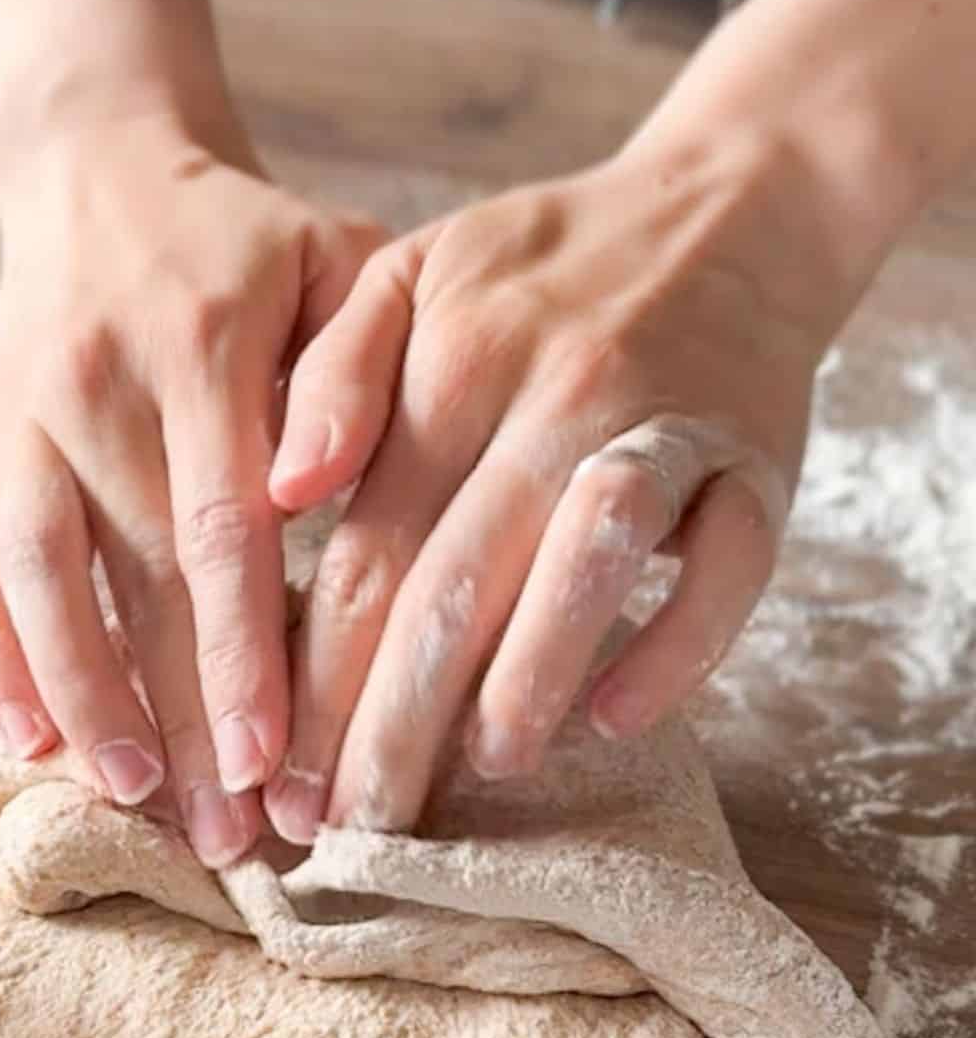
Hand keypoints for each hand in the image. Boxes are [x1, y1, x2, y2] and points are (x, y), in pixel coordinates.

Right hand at [0, 116, 382, 864]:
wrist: (103, 171)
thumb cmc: (256, 247)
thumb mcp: (341, 265)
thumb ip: (354, 371)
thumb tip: (315, 492)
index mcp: (203, 350)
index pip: (221, 536)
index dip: (242, 661)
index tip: (267, 767)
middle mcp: (99, 390)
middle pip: (138, 586)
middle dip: (181, 722)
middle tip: (223, 835)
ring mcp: (25, 422)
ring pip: (42, 586)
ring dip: (87, 706)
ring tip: (133, 805)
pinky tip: (28, 743)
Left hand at [264, 142, 826, 841]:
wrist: (729, 209)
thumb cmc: (546, 271)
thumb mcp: (415, 272)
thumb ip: (336, 372)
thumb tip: (280, 489)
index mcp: (456, 357)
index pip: (369, 546)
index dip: (315, 676)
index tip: (279, 779)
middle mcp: (555, 391)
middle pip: (456, 578)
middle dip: (392, 721)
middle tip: (351, 828)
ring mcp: (663, 428)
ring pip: (585, 563)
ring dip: (526, 679)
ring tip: (477, 774)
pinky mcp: (758, 464)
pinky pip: (728, 568)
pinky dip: (676, 645)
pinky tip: (616, 719)